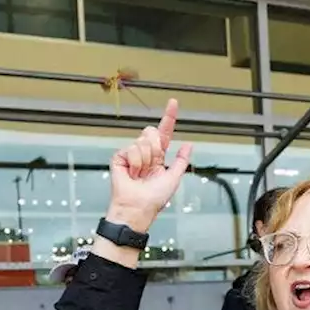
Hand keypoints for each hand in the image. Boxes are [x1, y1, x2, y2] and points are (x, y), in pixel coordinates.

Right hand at [104, 98, 193, 232]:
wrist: (137, 207)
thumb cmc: (154, 198)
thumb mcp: (173, 178)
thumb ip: (181, 160)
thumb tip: (189, 145)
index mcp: (158, 157)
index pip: (164, 133)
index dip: (169, 118)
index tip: (173, 102)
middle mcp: (145, 153)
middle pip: (152, 132)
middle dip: (156, 148)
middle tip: (152, 166)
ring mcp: (132, 154)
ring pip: (143, 141)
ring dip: (146, 160)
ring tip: (140, 175)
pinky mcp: (120, 156)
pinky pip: (132, 149)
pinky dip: (136, 163)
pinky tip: (132, 174)